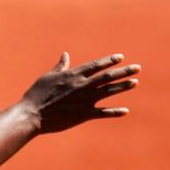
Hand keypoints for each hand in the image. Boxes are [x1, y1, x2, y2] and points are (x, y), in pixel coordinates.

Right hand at [22, 52, 139, 133]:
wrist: (31, 114)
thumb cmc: (36, 94)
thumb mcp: (47, 77)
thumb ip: (60, 67)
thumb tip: (65, 55)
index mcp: (72, 75)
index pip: (95, 65)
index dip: (109, 61)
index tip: (120, 57)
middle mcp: (81, 86)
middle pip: (107, 76)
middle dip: (123, 71)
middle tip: (137, 68)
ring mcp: (84, 100)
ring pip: (108, 91)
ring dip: (123, 86)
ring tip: (135, 82)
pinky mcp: (83, 114)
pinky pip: (103, 112)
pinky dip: (114, 112)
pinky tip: (125, 111)